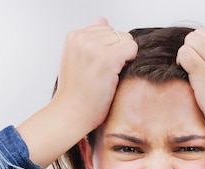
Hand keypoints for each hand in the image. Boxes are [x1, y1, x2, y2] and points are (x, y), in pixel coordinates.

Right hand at [54, 17, 137, 133]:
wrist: (71, 113)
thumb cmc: (76, 93)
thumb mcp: (78, 59)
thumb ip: (91, 38)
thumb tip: (103, 20)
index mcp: (74, 36)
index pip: (105, 29)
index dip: (107, 49)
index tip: (97, 67)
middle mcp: (82, 37)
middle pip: (117, 33)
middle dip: (117, 52)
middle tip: (103, 73)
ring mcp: (94, 47)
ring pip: (126, 39)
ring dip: (123, 57)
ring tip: (108, 75)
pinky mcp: (107, 58)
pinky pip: (132, 48)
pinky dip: (130, 62)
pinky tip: (115, 75)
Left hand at [176, 24, 204, 162]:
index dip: (204, 42)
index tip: (203, 57)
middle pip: (200, 33)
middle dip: (193, 48)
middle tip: (193, 66)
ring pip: (191, 40)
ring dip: (186, 54)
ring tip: (190, 70)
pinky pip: (184, 53)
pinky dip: (181, 62)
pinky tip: (187, 75)